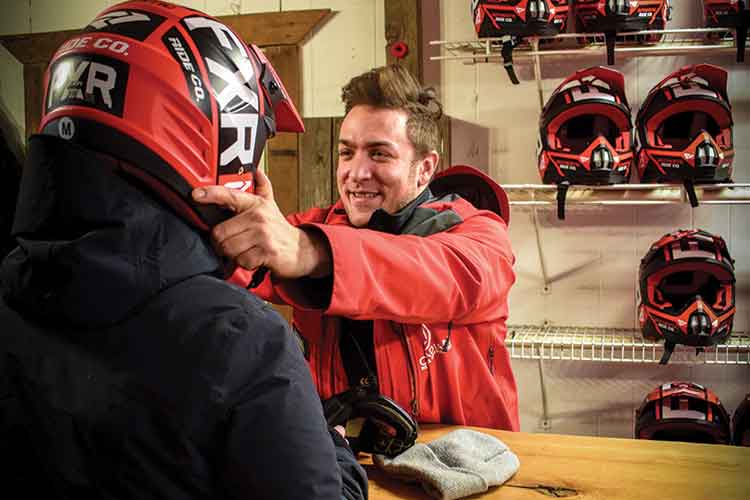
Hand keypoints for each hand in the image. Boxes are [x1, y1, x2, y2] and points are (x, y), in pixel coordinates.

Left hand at [192, 169, 330, 278]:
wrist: (302, 250)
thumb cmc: (279, 230)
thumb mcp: (271, 206)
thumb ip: (263, 187)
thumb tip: (258, 170)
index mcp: (256, 204)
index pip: (229, 195)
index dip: (210, 194)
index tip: (195, 195)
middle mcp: (259, 217)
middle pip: (220, 233)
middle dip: (222, 243)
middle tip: (233, 243)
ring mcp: (263, 234)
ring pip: (229, 248)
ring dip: (234, 254)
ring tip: (245, 250)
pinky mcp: (267, 252)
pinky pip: (242, 261)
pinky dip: (245, 264)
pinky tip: (254, 258)